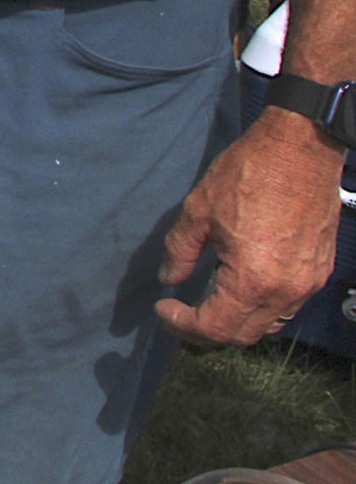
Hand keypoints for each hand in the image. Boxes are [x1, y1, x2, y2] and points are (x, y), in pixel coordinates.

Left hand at [156, 107, 343, 344]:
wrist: (301, 148)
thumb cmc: (248, 173)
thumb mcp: (199, 209)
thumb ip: (181, 250)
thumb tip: (169, 279)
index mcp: (254, 279)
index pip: (216, 327)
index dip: (184, 324)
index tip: (164, 308)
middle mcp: (286, 291)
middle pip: (243, 334)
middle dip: (206, 330)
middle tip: (180, 311)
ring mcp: (308, 284)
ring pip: (269, 325)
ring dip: (236, 322)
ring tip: (206, 301)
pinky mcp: (319, 271)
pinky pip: (288, 307)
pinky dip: (260, 308)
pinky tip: (238, 287)